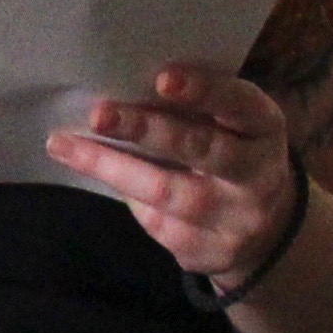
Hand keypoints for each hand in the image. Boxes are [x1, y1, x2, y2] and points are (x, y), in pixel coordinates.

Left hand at [47, 63, 304, 299]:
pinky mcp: (212, 253)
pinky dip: (123, 193)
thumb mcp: (230, 126)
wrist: (268, 230)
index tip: (163, 79)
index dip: (206, 90)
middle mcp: (259, 175)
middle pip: (201, 148)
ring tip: (64, 145)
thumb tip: (119, 87)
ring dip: (110, 166)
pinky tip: (97, 172)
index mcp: (264, 129)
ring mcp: (238, 219)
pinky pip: (156, 222)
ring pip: (166, 191)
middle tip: (99, 114)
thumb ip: (194, 108)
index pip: (241, 104)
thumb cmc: (231, 154)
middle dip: (146, 129)